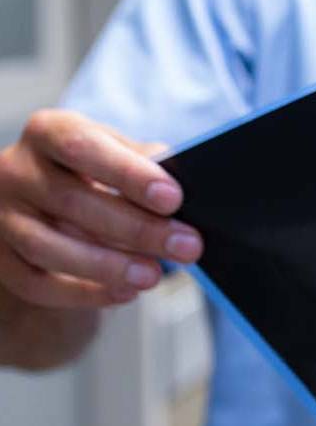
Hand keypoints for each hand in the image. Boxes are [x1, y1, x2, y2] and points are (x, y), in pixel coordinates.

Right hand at [0, 109, 201, 312]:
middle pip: (71, 202)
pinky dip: (83, 293)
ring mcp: (0, 216)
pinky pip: (36, 284)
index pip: (82, 147)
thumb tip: (180, 181)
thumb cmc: (95, 169)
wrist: (45, 201)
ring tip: (154, 275)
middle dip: (136, 228)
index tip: (173, 199)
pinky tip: (125, 293)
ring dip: (107, 266)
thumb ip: (144, 161)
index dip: (128, 173)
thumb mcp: (116, 152)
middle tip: (187, 247)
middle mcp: (14, 170)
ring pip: (47, 247)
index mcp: (47, 132)